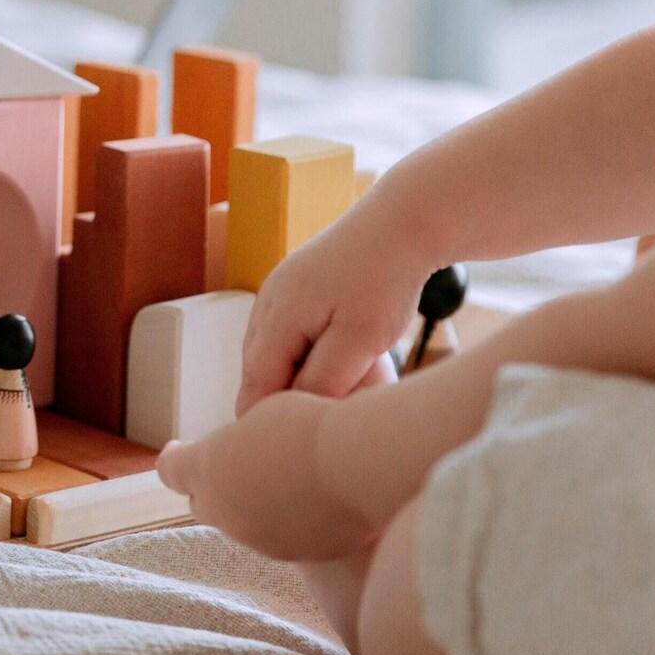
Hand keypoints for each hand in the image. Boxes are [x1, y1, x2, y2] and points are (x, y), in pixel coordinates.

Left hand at [156, 390, 375, 562]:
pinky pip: (281, 537)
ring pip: (244, 523)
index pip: (173, 470)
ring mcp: (258, 538)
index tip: (179, 450)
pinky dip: (288, 521)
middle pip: (202, 503)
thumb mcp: (267, 414)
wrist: (361, 466)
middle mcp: (224, 510)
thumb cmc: (314, 425)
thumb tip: (244, 454)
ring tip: (284, 477)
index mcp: (208, 467)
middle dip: (213, 486)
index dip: (176, 460)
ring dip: (254, 504)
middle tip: (233, 467)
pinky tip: (313, 499)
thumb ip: (243, 440)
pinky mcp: (294, 555)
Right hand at [236, 191, 432, 412]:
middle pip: (262, 378)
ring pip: (279, 359)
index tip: (317, 431)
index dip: (280, 420)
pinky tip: (354, 347)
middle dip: (299, 397)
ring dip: (311, 374)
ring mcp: (276, 297)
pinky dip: (317, 352)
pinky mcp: (293, 293)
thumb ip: (323, 381)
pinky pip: (292, 339)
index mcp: (274, 320)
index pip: (254, 392)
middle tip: (352, 392)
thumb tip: (293, 413)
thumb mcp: (360, 340)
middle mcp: (265, 307)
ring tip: (362, 366)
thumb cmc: (384, 278)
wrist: (401, 223)